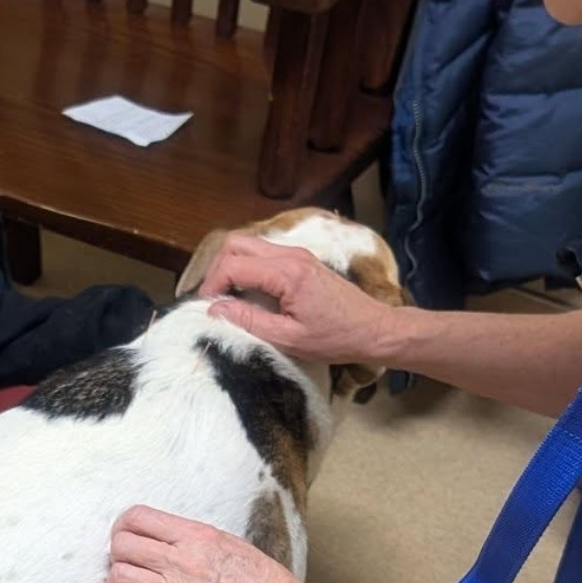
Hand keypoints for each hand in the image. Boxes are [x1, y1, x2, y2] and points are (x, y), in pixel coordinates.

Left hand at [103, 504, 307, 582]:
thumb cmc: (261, 581)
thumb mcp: (228, 541)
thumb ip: (191, 538)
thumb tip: (159, 537)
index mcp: (196, 535)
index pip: (138, 517)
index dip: (123, 525)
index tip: (125, 535)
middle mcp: (181, 561)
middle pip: (122, 546)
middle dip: (118, 553)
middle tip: (124, 562)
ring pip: (118, 577)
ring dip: (116, 581)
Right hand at [196, 234, 406, 366]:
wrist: (375, 329)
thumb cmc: (336, 338)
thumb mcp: (289, 339)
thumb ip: (249, 321)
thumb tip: (215, 310)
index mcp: (286, 273)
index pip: (233, 264)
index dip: (212, 284)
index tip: (207, 308)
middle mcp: (290, 255)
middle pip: (236, 243)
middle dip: (218, 269)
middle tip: (215, 298)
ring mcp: (297, 254)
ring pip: (249, 244)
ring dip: (232, 266)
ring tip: (229, 297)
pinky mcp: (302, 260)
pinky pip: (264, 253)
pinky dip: (248, 267)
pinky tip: (250, 293)